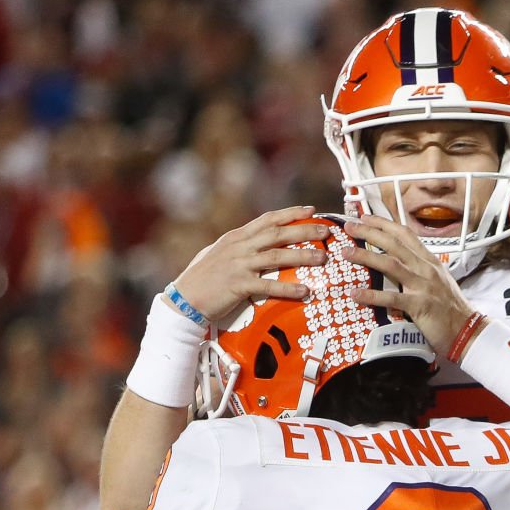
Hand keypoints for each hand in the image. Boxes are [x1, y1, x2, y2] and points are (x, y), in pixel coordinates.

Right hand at [173, 207, 330, 324]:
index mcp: (237, 237)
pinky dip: (288, 288)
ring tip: (323, 258)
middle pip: (277, 233)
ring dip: (302, 256)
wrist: (184, 299)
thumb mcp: (220, 254)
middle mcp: (240, 247)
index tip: (311, 210)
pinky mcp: (238, 285)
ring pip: (277, 256)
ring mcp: (239, 265)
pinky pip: (268, 286)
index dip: (291, 213)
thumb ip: (239, 247)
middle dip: (304, 230)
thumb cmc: (202, 279)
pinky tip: (305, 291)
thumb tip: (257, 243)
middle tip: (326, 231)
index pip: (268, 219)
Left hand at [345, 216, 474, 354]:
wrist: (468, 331)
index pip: (405, 234)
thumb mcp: (438, 282)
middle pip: (394, 243)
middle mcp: (426, 268)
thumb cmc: (451, 310)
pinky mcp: (419, 305)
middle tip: (350, 227)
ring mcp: (423, 286)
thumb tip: (403, 263)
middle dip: (370, 232)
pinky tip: (355, 293)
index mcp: (430, 261)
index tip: (366, 218)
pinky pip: (391, 298)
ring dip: (366, 256)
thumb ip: (421, 270)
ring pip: (390, 265)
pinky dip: (372, 295)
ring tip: (346, 253)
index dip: (384, 224)